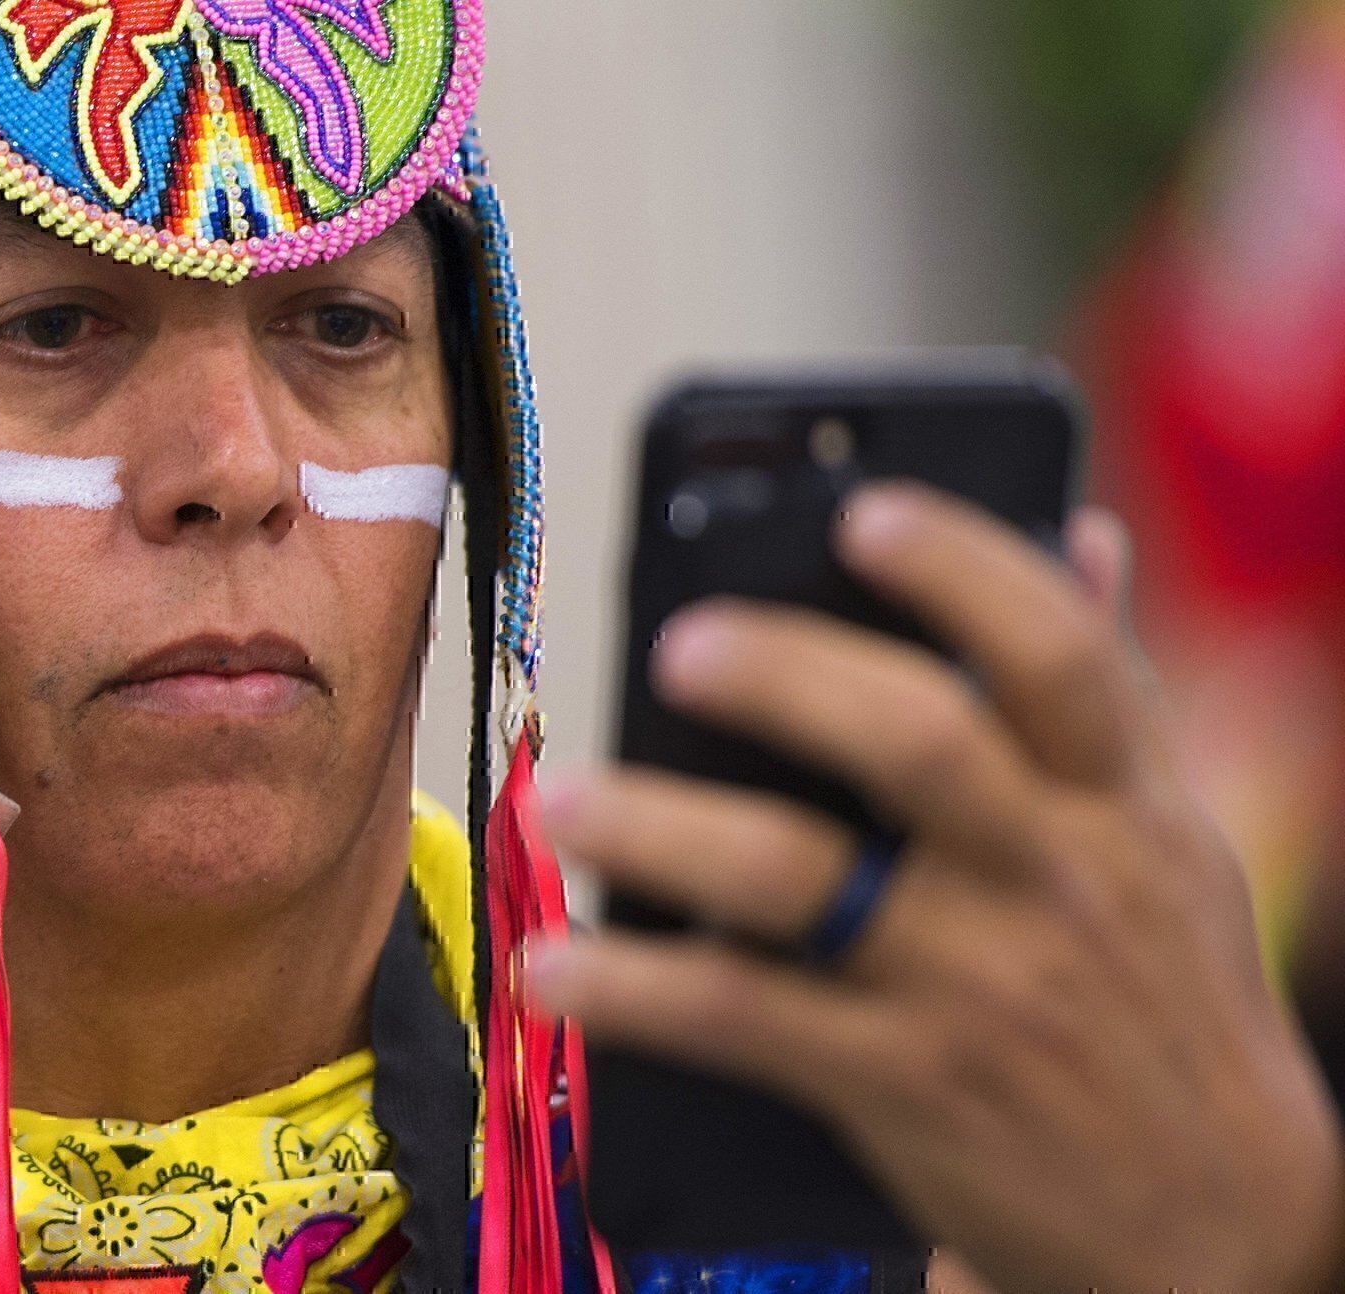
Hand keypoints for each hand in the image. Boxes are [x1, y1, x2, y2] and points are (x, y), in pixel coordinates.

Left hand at [532, 483, 1344, 1291]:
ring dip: (664, 829)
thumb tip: (1081, 528)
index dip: (961, 568)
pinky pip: (745, 1021)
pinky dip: (637, 996)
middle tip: (680, 644)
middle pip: (917, 743)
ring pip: (798, 881)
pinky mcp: (901, 1084)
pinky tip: (557, 968)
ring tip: (563, 797)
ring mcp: (971, 986)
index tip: (862, 513)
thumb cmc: (1165, 998)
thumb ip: (1112, 693)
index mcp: (1122, 802)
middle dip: (788, 677)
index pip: (1058, 654)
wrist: (1215, 1224)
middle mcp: (1051, 879)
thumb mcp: (1174, 840)